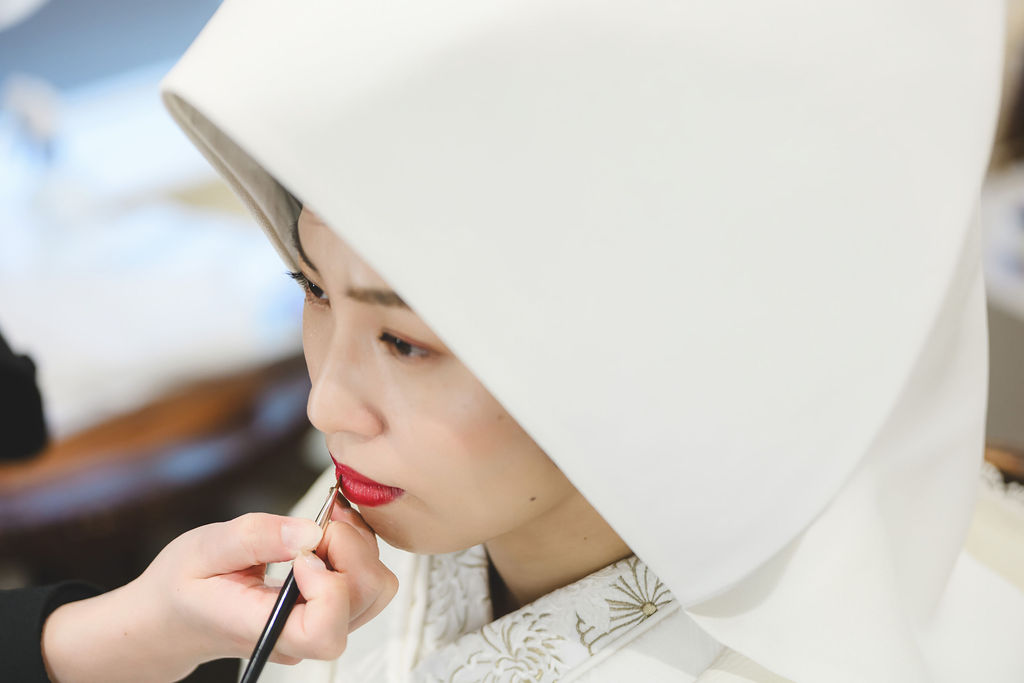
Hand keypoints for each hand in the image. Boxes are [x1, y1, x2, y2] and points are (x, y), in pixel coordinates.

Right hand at [41, 510, 397, 682]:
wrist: (171, 615)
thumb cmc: (182, 585)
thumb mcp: (204, 548)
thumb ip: (258, 538)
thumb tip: (311, 531)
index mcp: (265, 629)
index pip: (325, 633)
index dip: (330, 586)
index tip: (303, 553)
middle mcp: (300, 636)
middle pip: (364, 601)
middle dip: (350, 550)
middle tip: (316, 523)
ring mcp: (318, 626)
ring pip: (374, 589)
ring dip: (358, 546)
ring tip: (321, 525)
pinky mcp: (329, 610)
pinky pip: (366, 580)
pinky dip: (356, 548)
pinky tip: (325, 532)